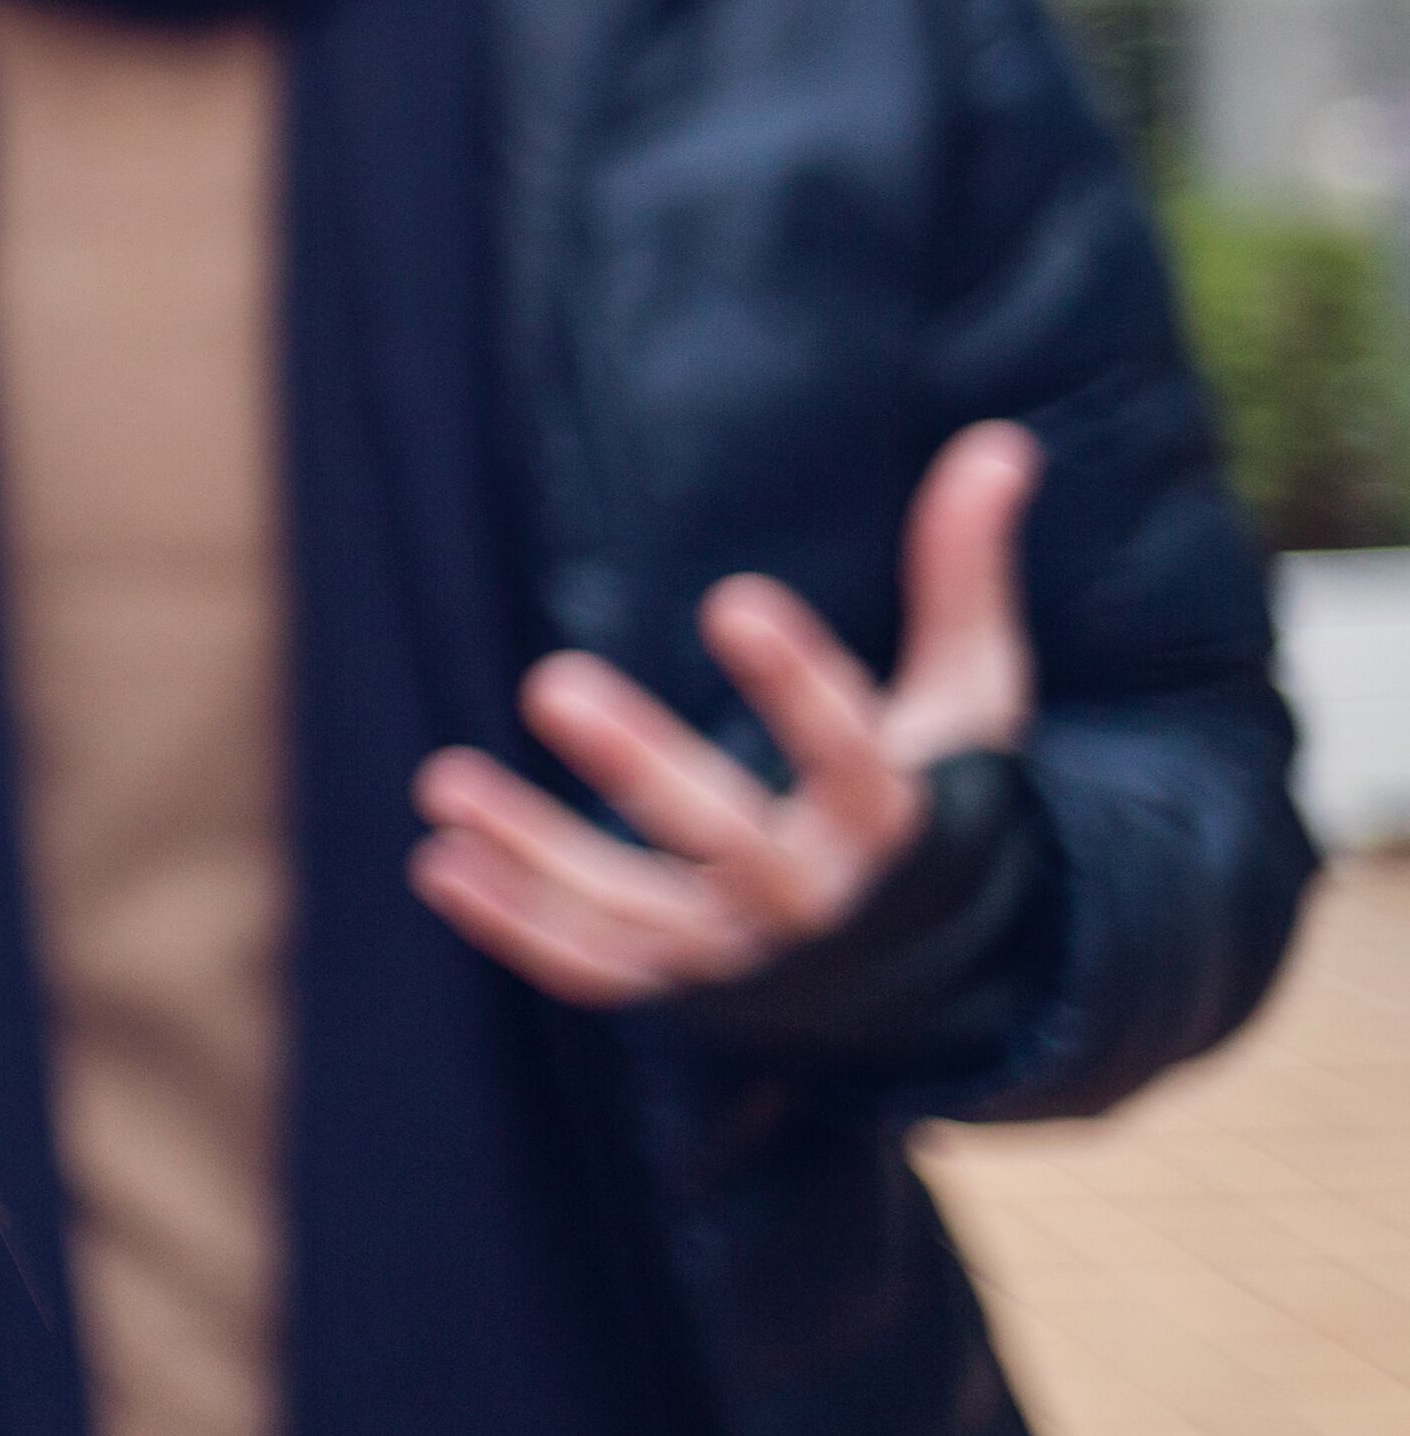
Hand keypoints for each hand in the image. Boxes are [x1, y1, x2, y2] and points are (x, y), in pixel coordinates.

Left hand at [411, 420, 1040, 1004]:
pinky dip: (512, 925)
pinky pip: (592, 968)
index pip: (850, 754)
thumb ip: (963, 580)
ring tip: (441, 782)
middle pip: (727, 841)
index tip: (734, 600)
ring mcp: (744, 954)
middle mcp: (817, 897)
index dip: (796, 684)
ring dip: (534, 853)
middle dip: (641, 768)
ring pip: (633, 912)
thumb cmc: (938, 800)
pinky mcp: (686, 991)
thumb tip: (999, 445)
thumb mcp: (969, 700)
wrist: (938, 968)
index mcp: (894, 821)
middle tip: (551, 683)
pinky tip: (437, 859)